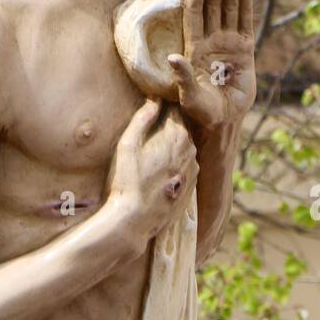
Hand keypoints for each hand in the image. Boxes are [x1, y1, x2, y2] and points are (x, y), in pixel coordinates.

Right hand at [106, 99, 198, 247]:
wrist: (135, 221)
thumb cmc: (126, 181)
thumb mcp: (127, 145)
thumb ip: (143, 119)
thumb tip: (155, 99)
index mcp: (177, 136)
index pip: (176, 111)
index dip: (165, 105)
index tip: (156, 103)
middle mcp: (191, 151)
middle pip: (183, 129)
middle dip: (170, 124)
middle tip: (154, 122)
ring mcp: (193, 171)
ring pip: (186, 148)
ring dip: (174, 144)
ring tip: (155, 146)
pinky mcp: (191, 187)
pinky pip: (186, 167)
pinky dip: (177, 163)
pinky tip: (161, 169)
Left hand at [168, 0, 256, 129]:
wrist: (224, 121)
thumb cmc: (202, 112)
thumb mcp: (190, 96)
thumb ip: (184, 77)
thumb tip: (173, 58)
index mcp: (194, 47)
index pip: (195, 13)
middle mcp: (210, 40)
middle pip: (212, 5)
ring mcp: (227, 43)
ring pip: (229, 9)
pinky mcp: (244, 49)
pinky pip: (244, 20)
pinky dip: (245, 2)